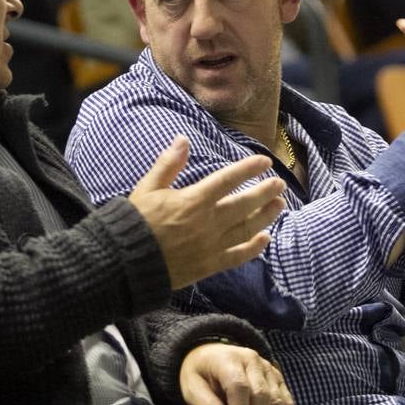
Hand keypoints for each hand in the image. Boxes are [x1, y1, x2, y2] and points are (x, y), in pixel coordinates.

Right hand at [128, 135, 285, 287]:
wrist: (125, 262)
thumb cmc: (136, 222)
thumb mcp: (148, 187)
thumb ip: (168, 164)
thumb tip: (183, 139)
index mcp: (193, 200)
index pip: (228, 180)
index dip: (249, 169)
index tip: (265, 162)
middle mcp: (208, 222)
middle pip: (244, 204)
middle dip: (265, 192)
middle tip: (279, 183)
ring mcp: (211, 245)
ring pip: (246, 229)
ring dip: (266, 216)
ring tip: (279, 205)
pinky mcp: (209, 265)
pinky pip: (237, 256)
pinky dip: (254, 248)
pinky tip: (265, 239)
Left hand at [180, 342, 293, 404]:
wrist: (212, 356)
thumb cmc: (201, 374)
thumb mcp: (191, 386)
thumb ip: (204, 403)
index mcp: (228, 359)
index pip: (240, 386)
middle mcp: (252, 360)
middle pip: (262, 395)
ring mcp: (268, 368)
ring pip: (278, 400)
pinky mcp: (278, 378)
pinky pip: (286, 402)